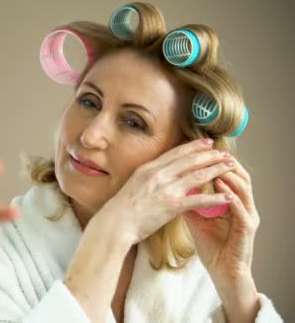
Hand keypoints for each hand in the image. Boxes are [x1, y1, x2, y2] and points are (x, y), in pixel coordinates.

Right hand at [65, 138, 234, 320]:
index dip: (194, 146)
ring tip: (231, 166)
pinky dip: (216, 197)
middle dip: (210, 155)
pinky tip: (228, 196)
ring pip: (198, 175)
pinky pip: (199, 199)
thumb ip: (147, 178)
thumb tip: (157, 174)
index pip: (176, 153)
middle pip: (190, 160)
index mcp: (148, 168)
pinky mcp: (172, 205)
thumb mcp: (132, 185)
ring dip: (217, 169)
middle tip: (225, 152)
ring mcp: (166, 189)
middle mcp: (158, 174)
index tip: (207, 143)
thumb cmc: (120, 210)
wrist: (114, 224)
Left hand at [184, 158, 259, 321]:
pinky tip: (222, 190)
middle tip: (210, 150)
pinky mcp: (247, 229)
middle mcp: (242, 205)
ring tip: (216, 166)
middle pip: (239, 176)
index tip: (199, 149)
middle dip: (224, 163)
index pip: (226, 174)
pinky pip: (242, 209)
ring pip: (243, 189)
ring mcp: (247, 216)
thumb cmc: (211, 245)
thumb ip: (187, 201)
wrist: (223, 270)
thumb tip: (172, 184)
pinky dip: (231, 198)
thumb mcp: (195, 219)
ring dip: (229, 177)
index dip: (214, 162)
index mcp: (231, 201)